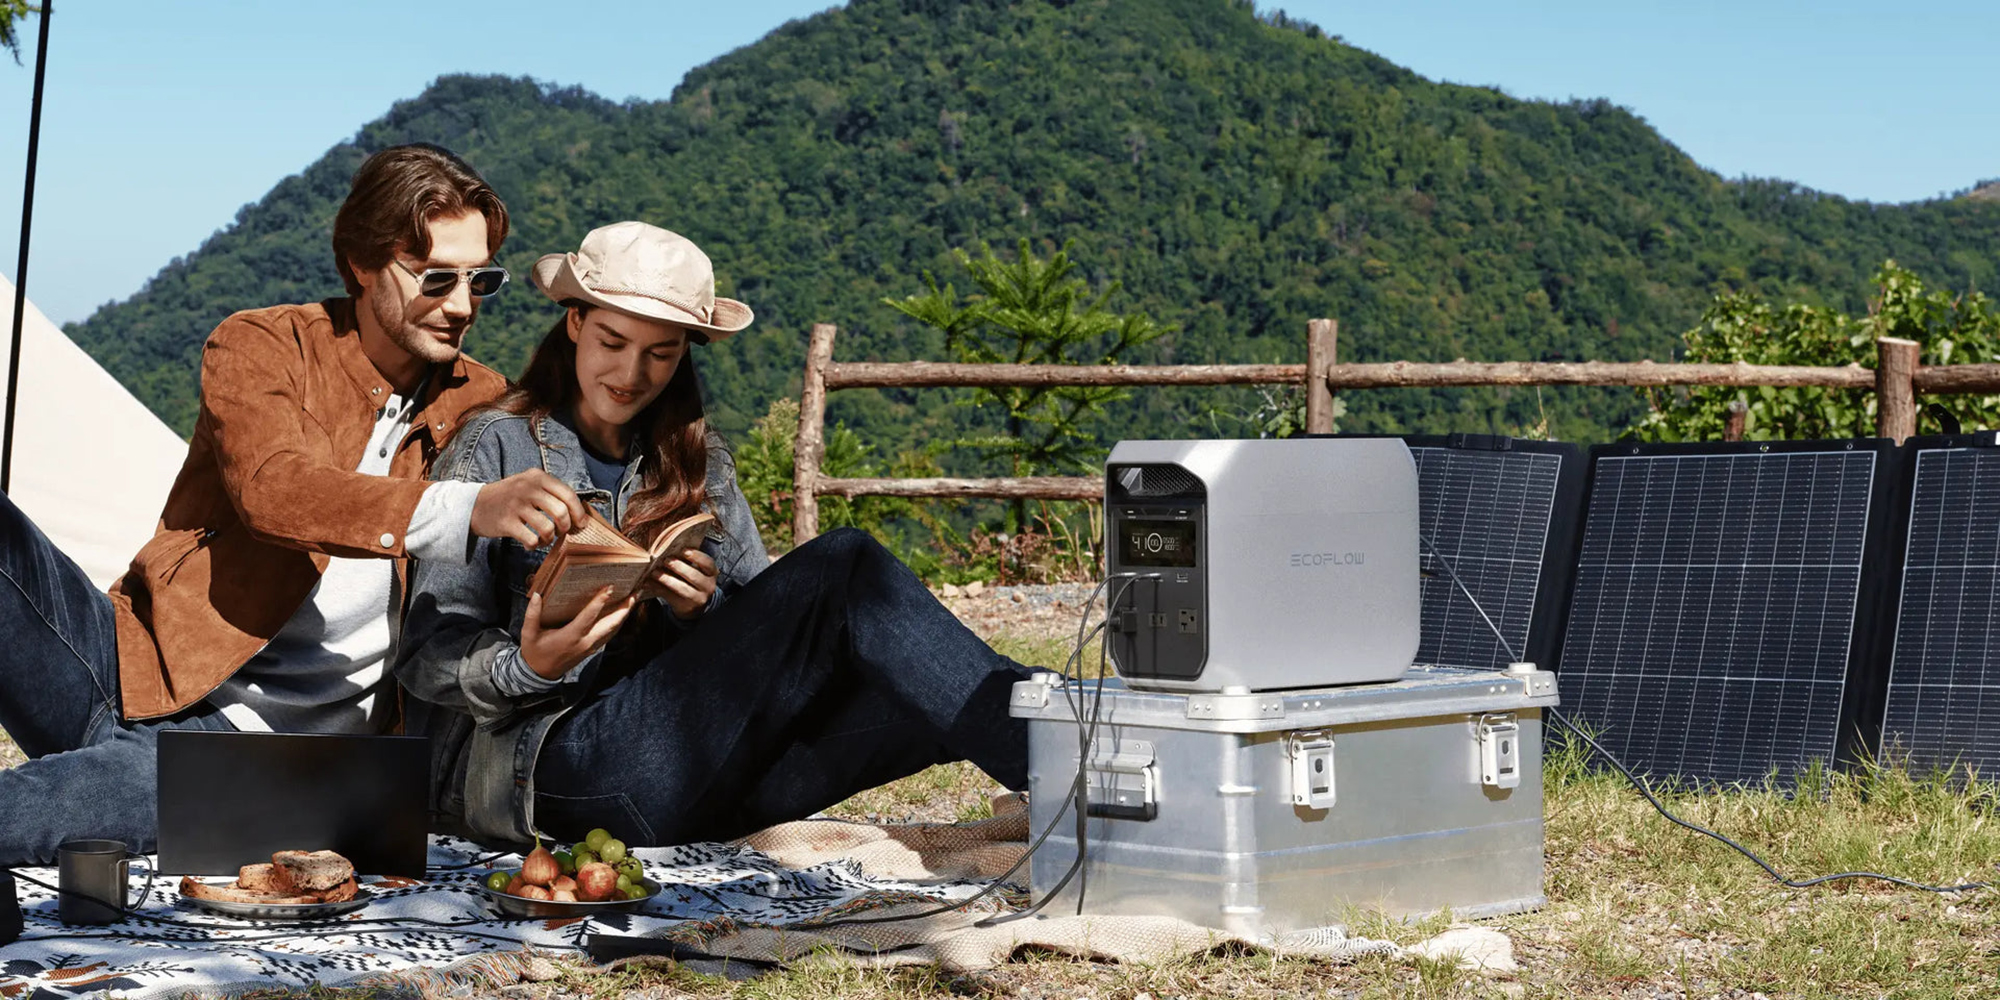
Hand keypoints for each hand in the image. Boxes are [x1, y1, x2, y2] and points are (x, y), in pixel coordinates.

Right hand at [471, 469, 587, 547]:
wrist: (474, 504)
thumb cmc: (508, 498)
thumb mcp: (529, 484)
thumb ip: (551, 492)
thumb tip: (578, 512)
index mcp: (538, 477)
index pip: (568, 494)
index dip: (579, 512)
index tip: (581, 524)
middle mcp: (528, 488)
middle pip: (561, 512)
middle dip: (566, 527)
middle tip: (562, 533)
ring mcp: (516, 505)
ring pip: (548, 528)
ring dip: (550, 539)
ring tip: (545, 539)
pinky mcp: (506, 522)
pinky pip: (532, 539)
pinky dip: (535, 545)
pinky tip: (530, 543)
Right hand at [520, 587, 634, 679]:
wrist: (539, 675)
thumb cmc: (535, 652)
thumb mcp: (528, 633)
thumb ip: (532, 614)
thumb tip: (537, 595)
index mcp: (570, 636)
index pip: (589, 616)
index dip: (600, 601)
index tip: (610, 588)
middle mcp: (585, 642)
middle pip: (610, 624)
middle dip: (624, 609)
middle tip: (635, 592)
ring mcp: (590, 647)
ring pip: (613, 630)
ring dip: (624, 615)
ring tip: (633, 599)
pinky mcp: (592, 649)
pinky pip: (609, 634)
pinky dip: (617, 622)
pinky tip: (621, 613)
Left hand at [651, 549, 718, 619]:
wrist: (694, 605)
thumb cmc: (691, 581)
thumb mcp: (695, 570)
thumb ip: (686, 561)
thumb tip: (667, 548)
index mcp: (711, 573)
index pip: (708, 563)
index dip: (697, 556)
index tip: (684, 550)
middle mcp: (708, 586)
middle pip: (694, 576)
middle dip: (679, 567)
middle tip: (666, 560)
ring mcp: (698, 598)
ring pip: (683, 588)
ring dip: (667, 579)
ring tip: (654, 572)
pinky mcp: (685, 606)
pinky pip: (670, 597)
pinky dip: (658, 589)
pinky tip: (648, 583)